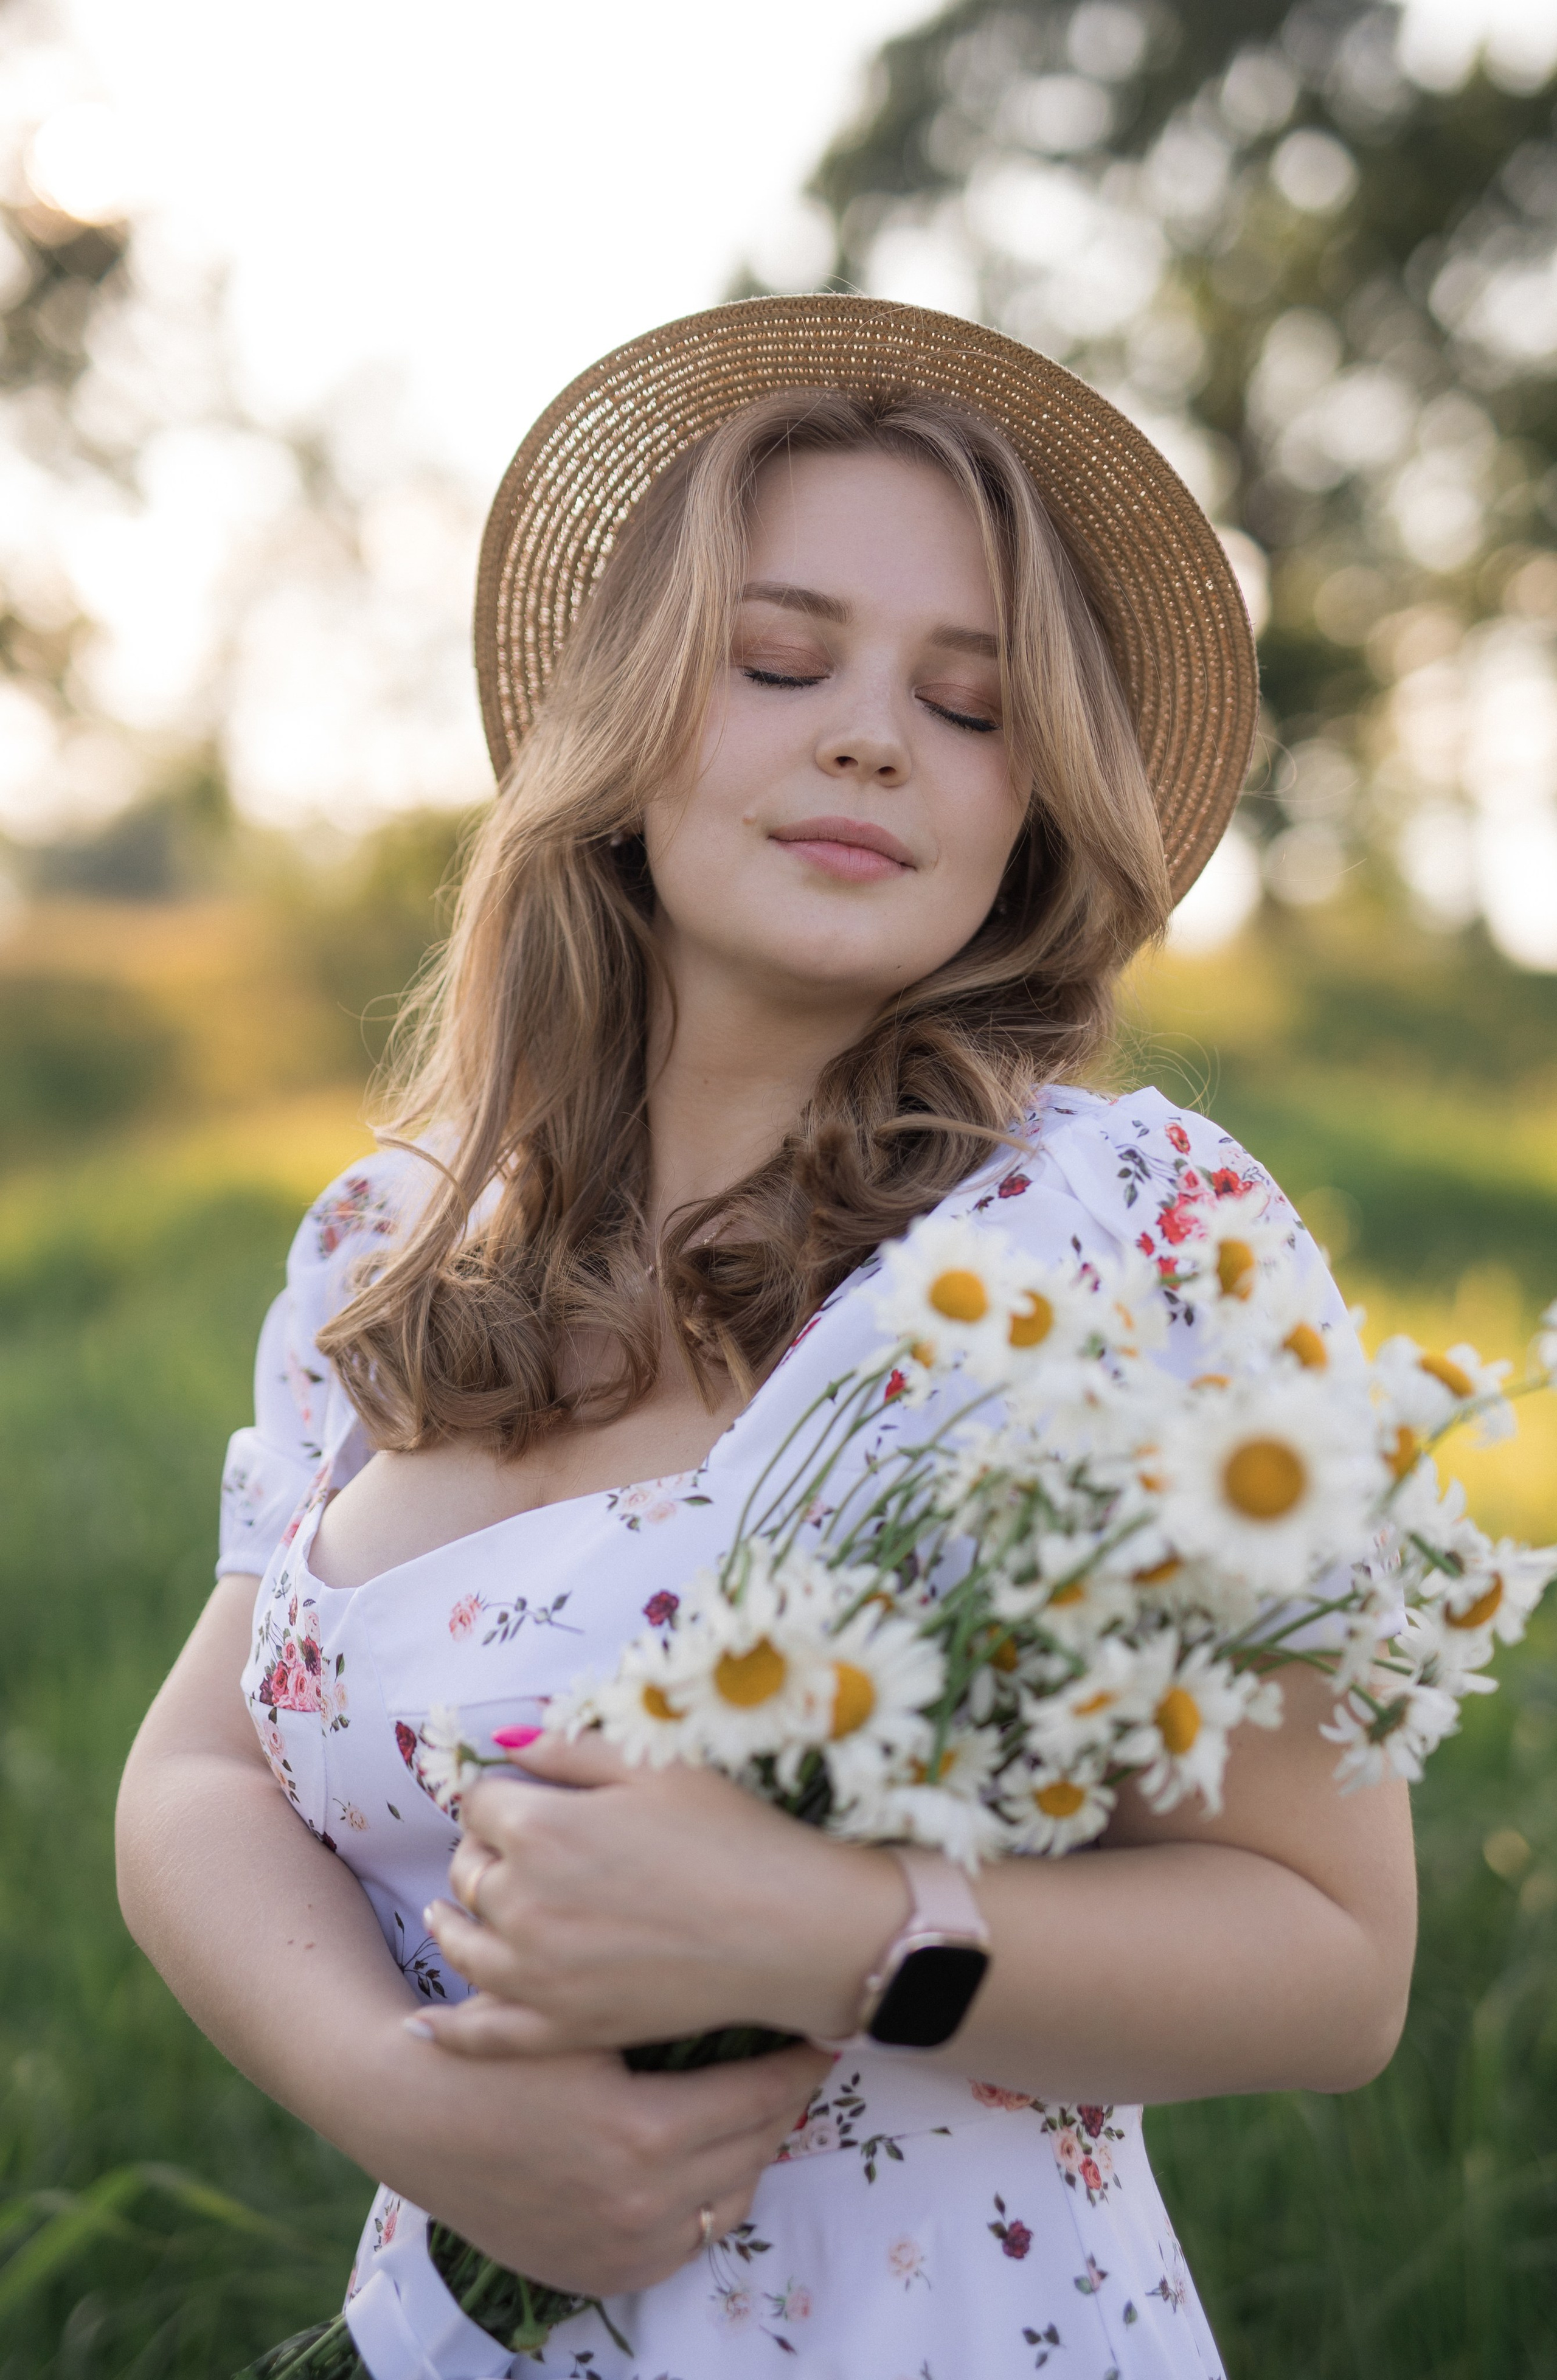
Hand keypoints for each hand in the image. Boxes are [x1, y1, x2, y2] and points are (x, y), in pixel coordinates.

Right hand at [380, 2018, 830, 2294]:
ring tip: (759, 2105)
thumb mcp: (585, 2017)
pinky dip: (706, 2201)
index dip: (799, 2063)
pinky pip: (685, 2243)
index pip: (762, 2098)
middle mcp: (643, 2205)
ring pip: (730, 2202)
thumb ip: (667, 2009)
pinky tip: (706, 2157)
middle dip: (785, 2101)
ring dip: (751, 2152)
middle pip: (755, 2149)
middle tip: (800, 2061)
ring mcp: (622, 2250)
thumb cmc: (502, 2048)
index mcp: (646, 2135)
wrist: (415, 2113)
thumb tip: (753, 1984)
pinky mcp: (600, 2275)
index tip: (822, 2031)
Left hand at [418, 1735, 907, 2053]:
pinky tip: (424, 2028)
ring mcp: (537, 1974)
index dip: (504, 1795)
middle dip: (484, 1851)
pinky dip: (450, 2031)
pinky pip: (485, 2034)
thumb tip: (508, 1741)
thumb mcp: (652, 1767)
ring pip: (462, 1943)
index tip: (528, 1797)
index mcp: (539, 1829)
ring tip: (454, 1912)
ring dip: (454, 1920)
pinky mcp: (563, 2027)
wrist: (787, 1929)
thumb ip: (570, 1748)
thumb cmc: (728, 1835)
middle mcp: (521, 1902)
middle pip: (467, 1869)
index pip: (481, 1803)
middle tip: (517, 1847)